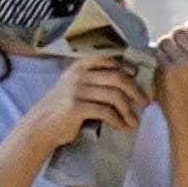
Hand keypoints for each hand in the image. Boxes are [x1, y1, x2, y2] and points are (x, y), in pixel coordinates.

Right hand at [6, 54, 142, 166]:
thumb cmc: (64, 106)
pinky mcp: (76, 107)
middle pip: (117, 78)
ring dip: (129, 110)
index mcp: (80, 67)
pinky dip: (118, 121)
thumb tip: (129, 80)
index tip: (137, 76)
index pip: (108, 59)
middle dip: (136, 91)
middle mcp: (78, 75)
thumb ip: (96, 79)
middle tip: (145, 103)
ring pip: (114, 96)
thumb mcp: (77, 86)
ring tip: (134, 121)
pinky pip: (105, 112)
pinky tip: (123, 127)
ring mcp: (76, 90)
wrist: (42, 124)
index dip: (125, 66)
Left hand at [150, 21, 187, 121]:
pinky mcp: (170, 69)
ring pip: (166, 40)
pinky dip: (158, 59)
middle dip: (174, 40)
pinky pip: (158, 52)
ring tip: (171, 63)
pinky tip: (165, 70)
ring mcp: (187, 63)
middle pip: (179, 31)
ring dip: (164, 49)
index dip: (187, 32)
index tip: (186, 42)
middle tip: (176, 53)